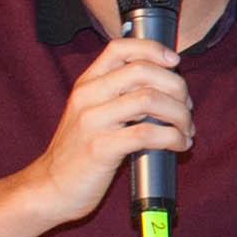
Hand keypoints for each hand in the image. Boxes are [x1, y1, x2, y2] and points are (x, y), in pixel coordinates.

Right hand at [28, 33, 192, 224]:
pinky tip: (179, 145)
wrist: (50, 188)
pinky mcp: (100, 148)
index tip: (174, 62)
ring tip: (186, 130)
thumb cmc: (79, 153)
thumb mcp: (92, 113)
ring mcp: (92, 121)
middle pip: (142, 71)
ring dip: (179, 114)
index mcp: (86, 84)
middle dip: (177, 87)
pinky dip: (173, 138)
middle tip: (186, 108)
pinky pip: (147, 134)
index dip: (152, 49)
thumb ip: (120, 95)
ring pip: (149, 99)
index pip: (119, 48)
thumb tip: (168, 87)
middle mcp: (87, 97)